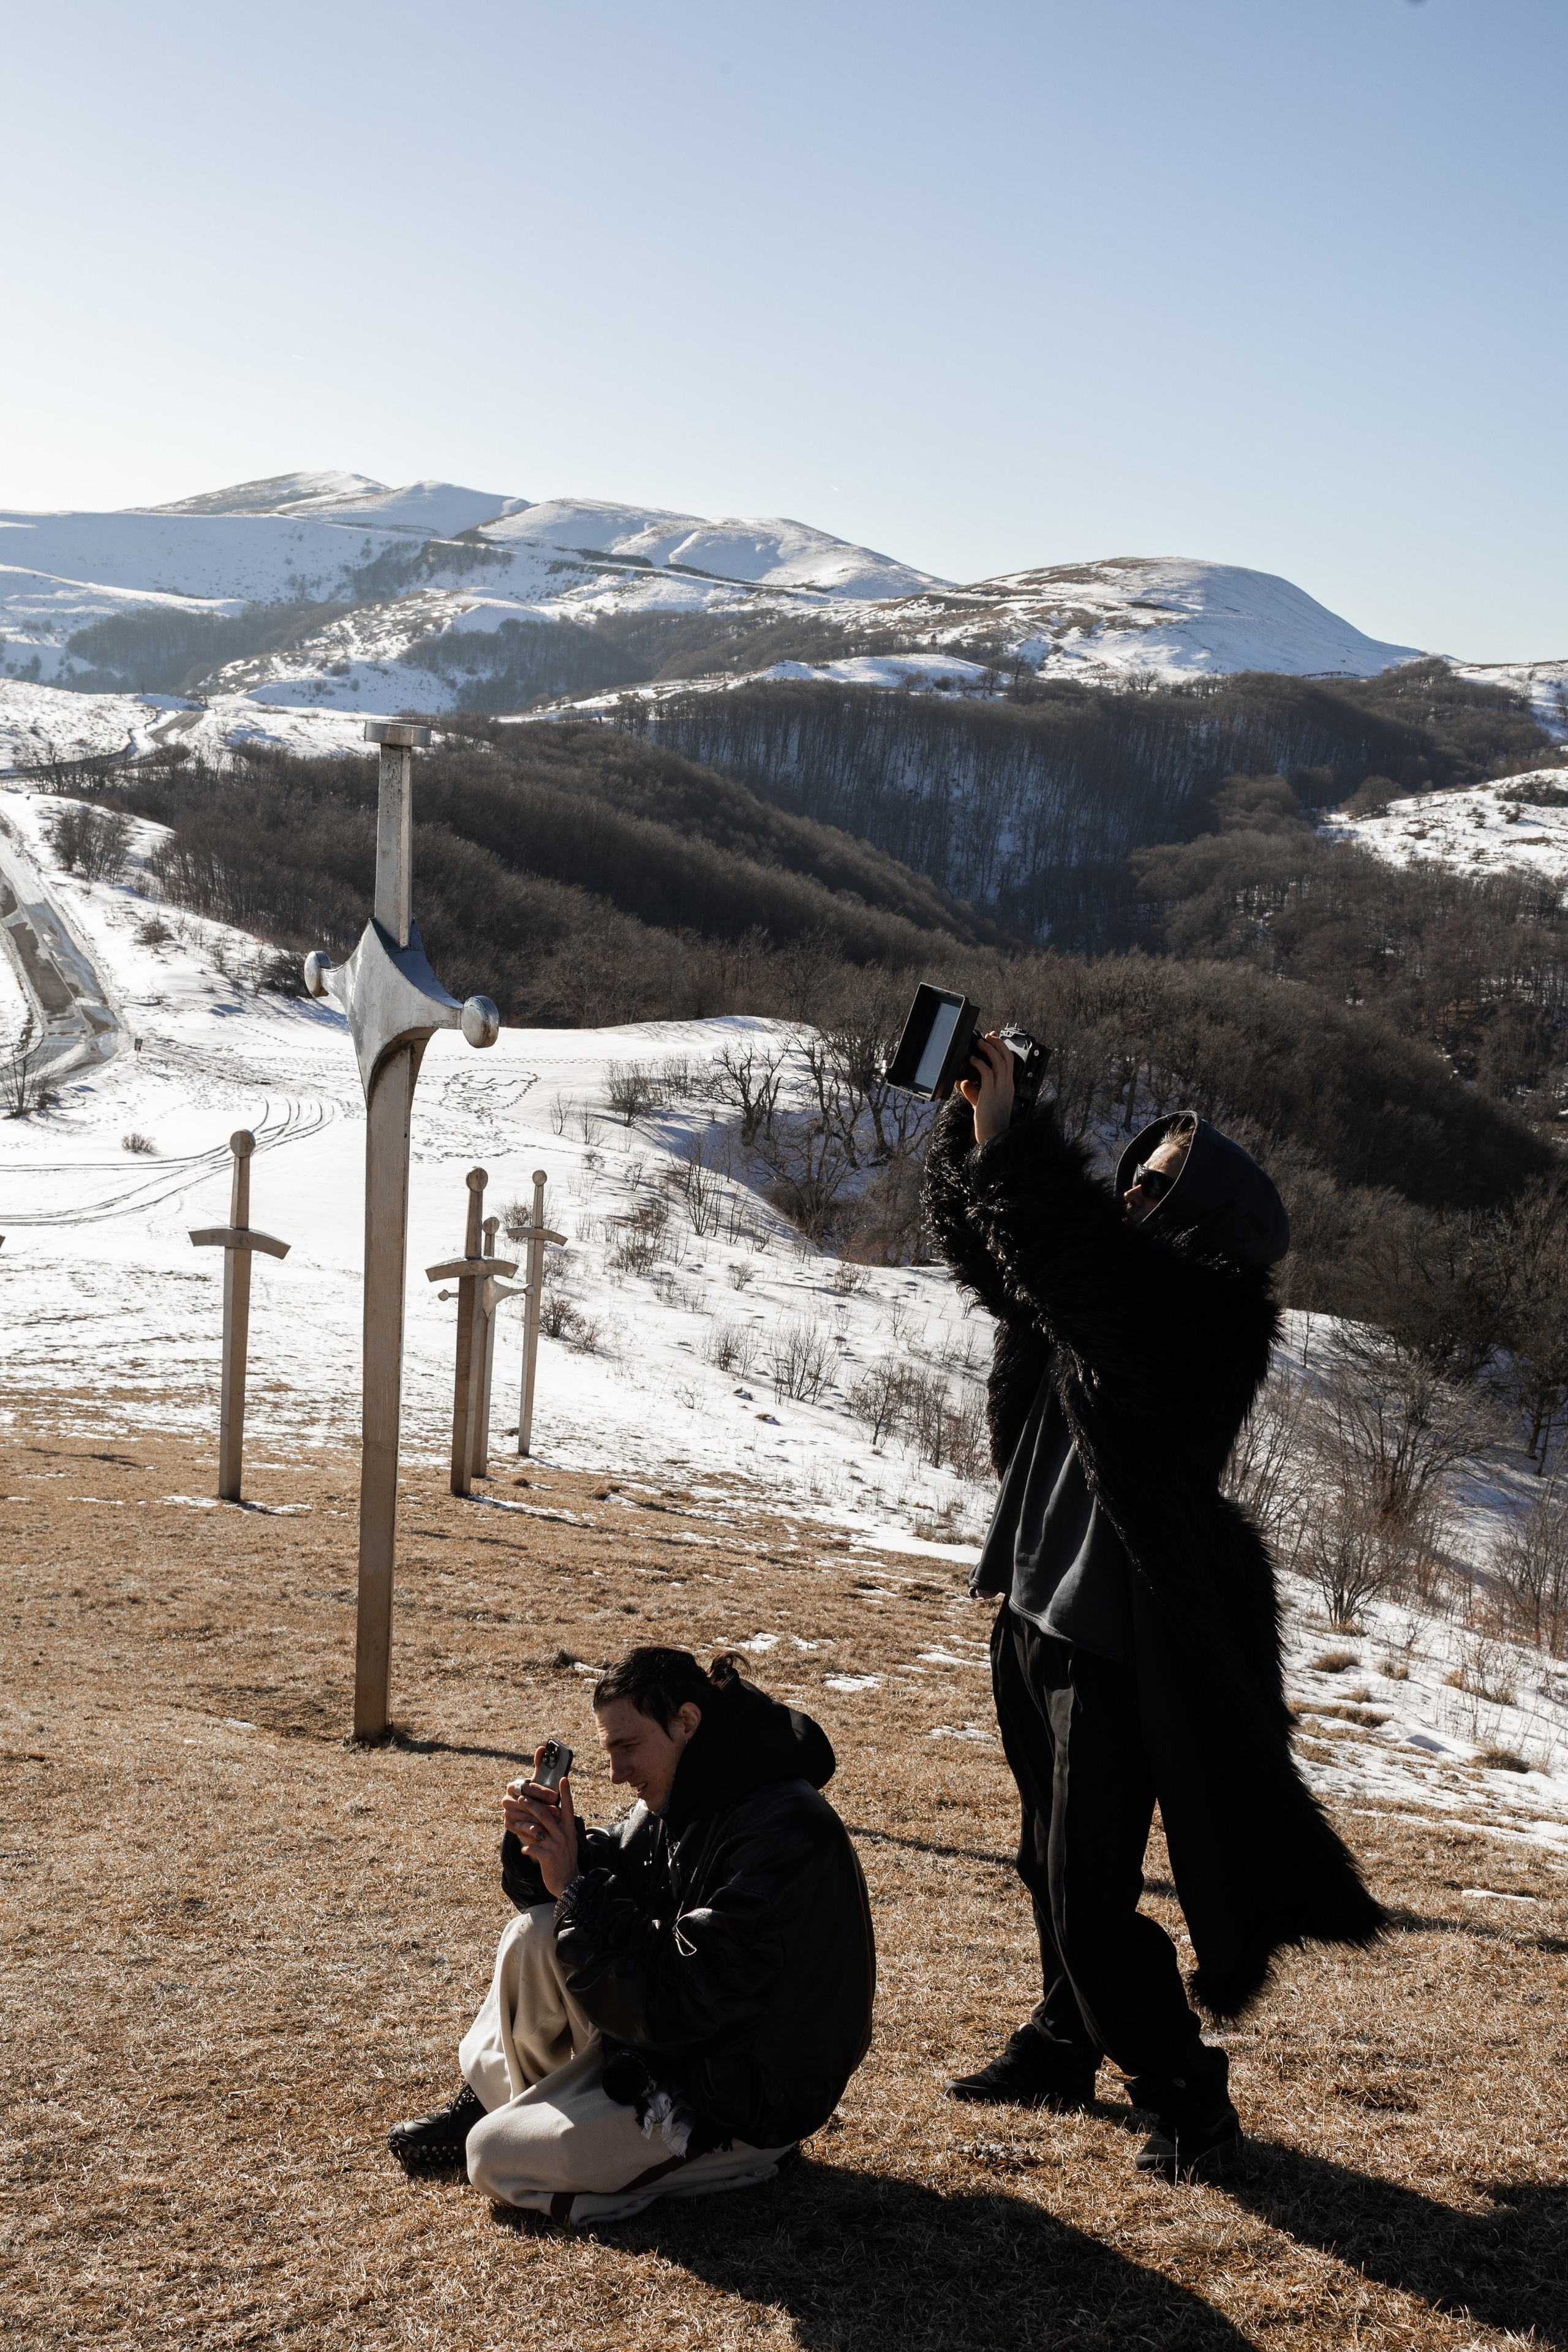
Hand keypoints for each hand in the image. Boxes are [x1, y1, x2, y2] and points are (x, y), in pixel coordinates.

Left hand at [503, 1750, 578, 1898]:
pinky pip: (532, 1848)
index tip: (564, 1778)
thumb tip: (554, 1815)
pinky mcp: (548, 1857)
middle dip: (532, 1804)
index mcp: (569, 1829)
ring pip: (536, 1829)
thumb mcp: (568, 1842)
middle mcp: (564, 1835)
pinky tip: (523, 1849)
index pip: (568, 1807)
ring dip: (523, 1825)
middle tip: (520, 1797)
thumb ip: (560, 1829)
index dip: (566, 1793)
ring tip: (514, 1823)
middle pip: (546, 1814)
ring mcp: (556, 1846)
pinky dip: (526, 1847)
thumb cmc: (565, 1861)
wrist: (569, 1883)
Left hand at [956, 1031, 1014, 1146]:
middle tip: (989, 1035)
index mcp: (1008, 1087)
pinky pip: (987, 1073)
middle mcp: (1006, 1086)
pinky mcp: (990, 1094)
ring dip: (989, 1050)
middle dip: (998, 1044)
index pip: (1010, 1062)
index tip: (995, 1038)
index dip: (1003, 1048)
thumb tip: (964, 1081)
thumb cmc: (989, 1122)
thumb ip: (974, 1091)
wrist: (993, 1137)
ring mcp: (1000, 1090)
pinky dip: (980, 1063)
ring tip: (980, 1043)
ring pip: (999, 1062)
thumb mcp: (981, 1103)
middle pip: (1007, 1058)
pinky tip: (972, 1060)